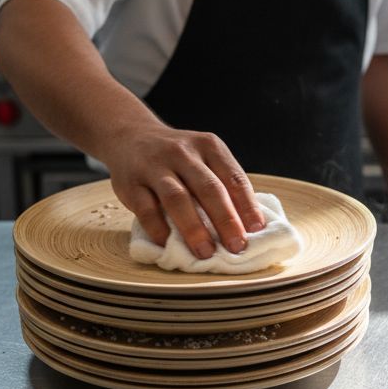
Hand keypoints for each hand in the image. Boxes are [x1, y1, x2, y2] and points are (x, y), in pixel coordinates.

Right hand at [100, 124, 266, 258]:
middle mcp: (183, 153)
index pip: (234, 178)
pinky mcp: (131, 183)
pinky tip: (169, 244)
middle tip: (237, 247)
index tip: (258, 232)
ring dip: (194, 228)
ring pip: (178, 198)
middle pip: (209, 188)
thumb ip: (222, 185)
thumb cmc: (177, 158)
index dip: (248, 206)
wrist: (129, 136)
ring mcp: (155, 166)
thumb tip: (248, 227)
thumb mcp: (203, 158)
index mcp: (209, 147)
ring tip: (206, 253)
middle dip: (226, 221)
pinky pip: (146, 209)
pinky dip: (159, 229)